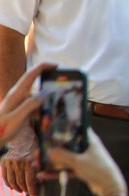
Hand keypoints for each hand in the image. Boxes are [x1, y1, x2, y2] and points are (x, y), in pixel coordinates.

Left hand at [0, 62, 47, 195]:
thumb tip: (44, 94)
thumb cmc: (2, 129)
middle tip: (54, 107)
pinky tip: (40, 122)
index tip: (56, 66)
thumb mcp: (17, 118)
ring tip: (44, 122)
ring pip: (37, 99)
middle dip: (47, 96)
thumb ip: (30, 105)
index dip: (43, 67)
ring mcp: (19, 102)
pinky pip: (34, 107)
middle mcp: (18, 95)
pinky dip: (39, 113)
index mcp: (17, 94)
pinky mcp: (20, 109)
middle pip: (37, 88)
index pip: (31, 75)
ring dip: (43, 108)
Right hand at [45, 129, 126, 195]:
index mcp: (89, 140)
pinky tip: (43, 175)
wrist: (110, 187)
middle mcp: (87, 147)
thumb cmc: (97, 169)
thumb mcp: (78, 161)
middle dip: (52, 147)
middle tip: (39, 150)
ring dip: (52, 160)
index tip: (48, 127)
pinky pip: (67, 168)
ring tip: (37, 162)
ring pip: (65, 157)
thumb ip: (62, 155)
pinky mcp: (82, 169)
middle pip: (66, 144)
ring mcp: (84, 158)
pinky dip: (57, 171)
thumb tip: (48, 151)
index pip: (75, 128)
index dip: (63, 126)